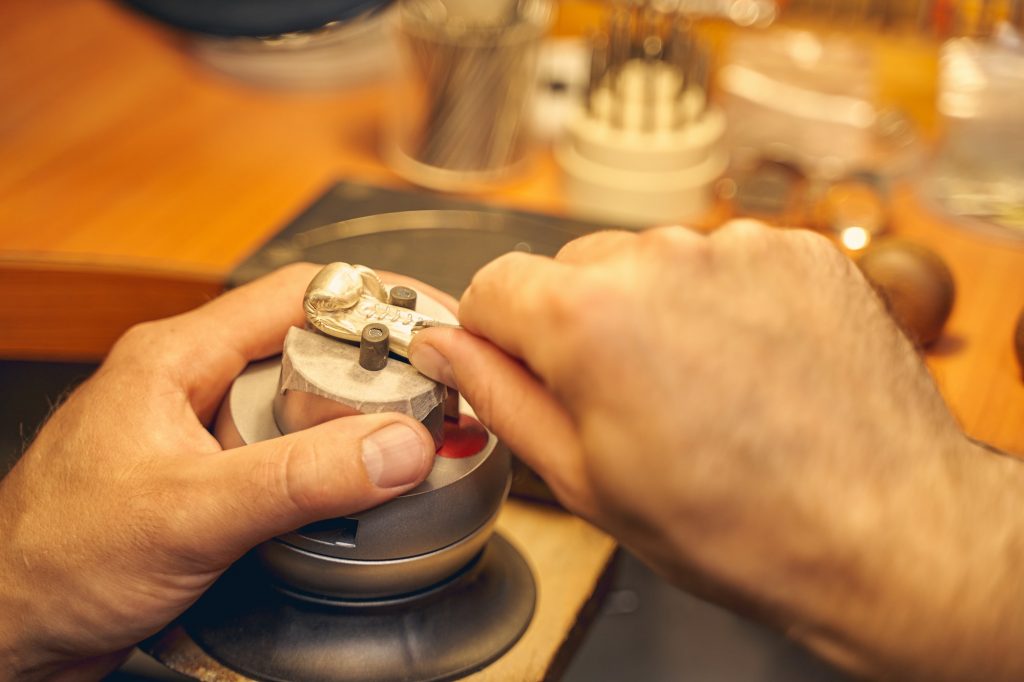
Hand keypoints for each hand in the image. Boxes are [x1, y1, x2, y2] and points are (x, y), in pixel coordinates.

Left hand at [0, 264, 438, 679]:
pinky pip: (278, 453)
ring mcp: (194, 430)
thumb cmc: (53, 559)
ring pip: (296, 404)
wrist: (2, 628)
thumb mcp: (191, 513)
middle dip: (375, 367)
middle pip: (306, 347)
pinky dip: (321, 465)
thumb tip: (397, 446)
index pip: (298, 293)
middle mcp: (188, 382)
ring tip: (401, 446)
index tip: (436, 321)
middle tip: (432, 398)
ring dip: (349, 422)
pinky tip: (342, 494)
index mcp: (178, 355)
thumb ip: (299, 477)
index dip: (376, 298)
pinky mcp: (201, 476)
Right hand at [409, 221, 1023, 680]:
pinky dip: (719, 302)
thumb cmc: (734, 525)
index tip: (518, 368)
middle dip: (576, 326)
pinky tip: (747, 363)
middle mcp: (658, 258)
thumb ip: (499, 396)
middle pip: (571, 270)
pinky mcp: (796, 249)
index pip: (493, 285)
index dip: (496, 335)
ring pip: (648, 264)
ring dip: (651, 311)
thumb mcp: (584, 479)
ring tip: (698, 388)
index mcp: (587, 317)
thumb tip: (445, 345)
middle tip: (623, 400)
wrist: (883, 528)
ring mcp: (736, 246)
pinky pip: (722, 261)